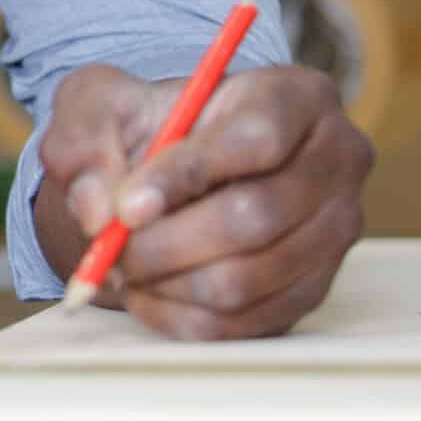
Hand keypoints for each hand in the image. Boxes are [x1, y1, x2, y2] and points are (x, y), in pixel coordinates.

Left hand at [36, 63, 371, 338]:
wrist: (175, 167)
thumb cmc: (143, 124)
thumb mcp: (98, 104)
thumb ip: (83, 141)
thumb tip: (97, 210)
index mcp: (296, 96)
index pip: (257, 138)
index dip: (186, 175)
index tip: (127, 205)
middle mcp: (336, 162)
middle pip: (257, 217)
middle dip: (167, 241)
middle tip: (111, 247)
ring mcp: (335, 233)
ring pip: (247, 278)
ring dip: (167, 282)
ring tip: (121, 265)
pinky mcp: (314, 290)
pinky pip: (245, 324)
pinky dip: (181, 317)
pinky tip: (145, 293)